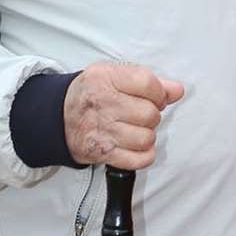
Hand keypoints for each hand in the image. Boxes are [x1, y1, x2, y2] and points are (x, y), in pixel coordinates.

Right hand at [63, 63, 183, 169]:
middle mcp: (102, 104)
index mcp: (105, 78)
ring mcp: (101, 131)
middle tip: (141, 114)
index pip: (147, 83)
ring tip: (136, 129)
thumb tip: (177, 90)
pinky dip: (144, 155)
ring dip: (147, 135)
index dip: (159, 93)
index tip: (155, 97)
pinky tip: (136, 145)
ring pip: (146, 138)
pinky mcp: (102, 153)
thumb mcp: (114, 76)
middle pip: (150, 114)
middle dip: (152, 115)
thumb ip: (149, 81)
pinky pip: (139, 159)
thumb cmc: (92, 94)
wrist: (57, 117)